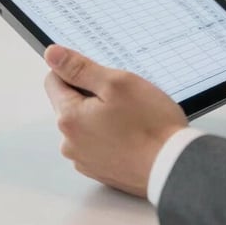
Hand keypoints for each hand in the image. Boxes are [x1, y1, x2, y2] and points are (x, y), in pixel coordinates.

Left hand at [43, 45, 187, 196]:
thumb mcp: (116, 83)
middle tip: (124, 96)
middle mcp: (70, 143)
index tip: (100, 74)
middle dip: (93, 94)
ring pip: (86, 123)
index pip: (54, 80)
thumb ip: (80, 68)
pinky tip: (133, 133)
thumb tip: (52, 54)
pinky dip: (112, 134)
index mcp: (69, 119)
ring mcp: (85, 160)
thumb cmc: (149, 125)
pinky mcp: (101, 170)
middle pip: (71, 103)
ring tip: (132, 116)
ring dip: (103, 115)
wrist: (173, 166)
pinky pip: (98, 142)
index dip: (77, 70)